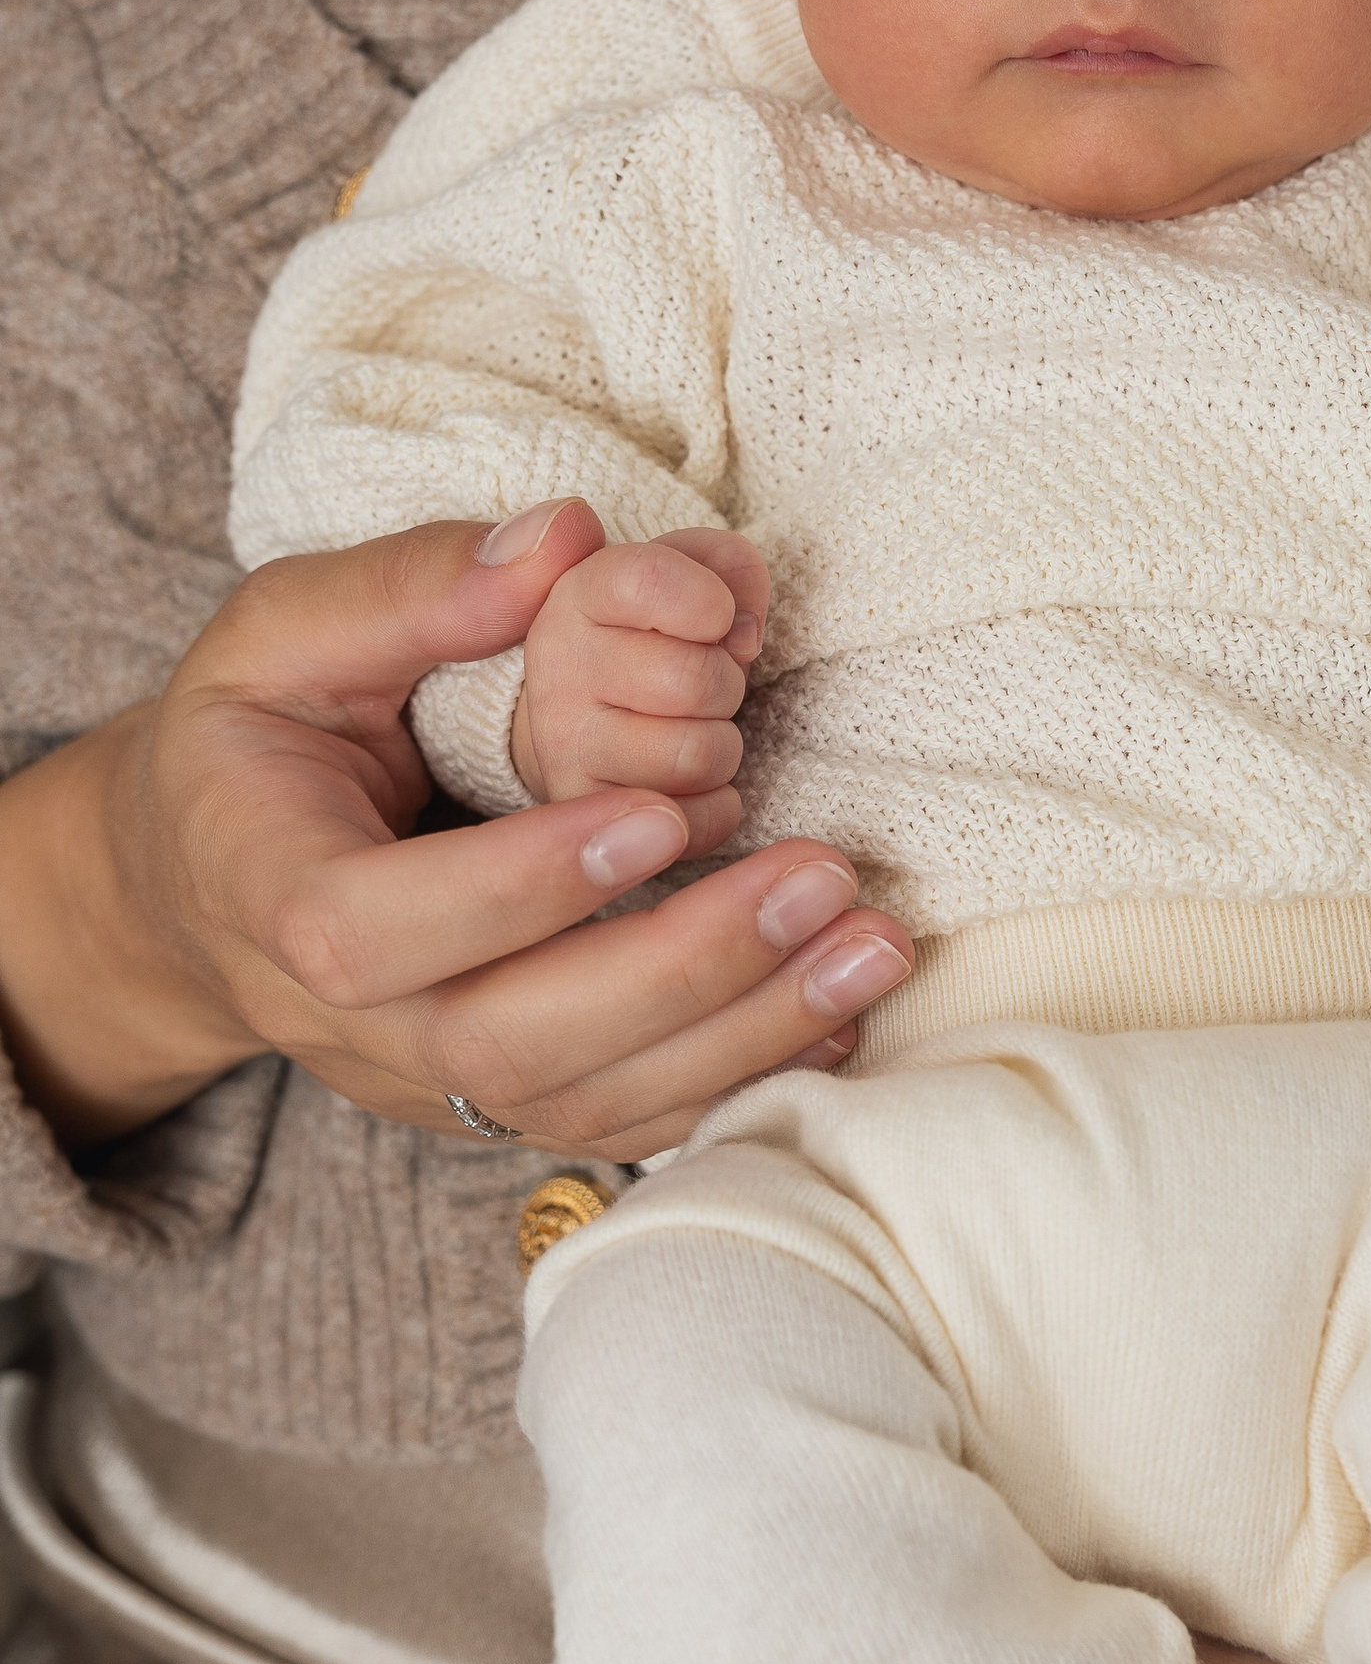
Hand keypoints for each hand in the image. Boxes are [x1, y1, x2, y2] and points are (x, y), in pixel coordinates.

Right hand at [0, 509, 909, 1158]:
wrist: (207, 882)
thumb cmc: (256, 738)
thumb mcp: (281, 632)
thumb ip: (407, 585)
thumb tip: (561, 540)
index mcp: (272, 891)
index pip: (374, 928)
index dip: (516, 889)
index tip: (656, 812)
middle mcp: (350, 1020)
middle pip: (506, 1045)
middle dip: (678, 970)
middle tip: (819, 877)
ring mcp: (427, 1079)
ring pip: (583, 1104)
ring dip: (743, 1033)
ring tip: (869, 941)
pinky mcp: (499, 1101)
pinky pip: (622, 1123)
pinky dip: (739, 1077)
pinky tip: (841, 1005)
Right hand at [513, 528, 769, 850]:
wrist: (581, 718)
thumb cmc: (654, 638)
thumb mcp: (689, 576)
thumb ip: (730, 568)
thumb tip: (744, 632)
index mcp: (579, 591)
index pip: (650, 580)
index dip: (711, 601)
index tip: (716, 617)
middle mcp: (557, 665)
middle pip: (695, 680)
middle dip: (725, 684)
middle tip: (702, 686)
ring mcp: (560, 744)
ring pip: (698, 755)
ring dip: (721, 746)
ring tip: (694, 731)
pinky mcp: (583, 812)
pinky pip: (694, 822)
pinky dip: (717, 806)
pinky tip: (691, 783)